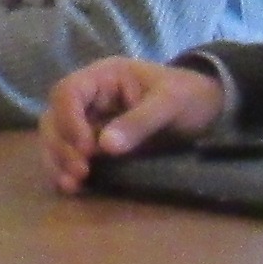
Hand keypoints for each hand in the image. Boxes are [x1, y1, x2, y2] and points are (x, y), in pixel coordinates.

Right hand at [41, 57, 226, 191]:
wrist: (207, 110)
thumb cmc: (189, 96)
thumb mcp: (171, 103)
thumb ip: (140, 121)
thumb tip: (105, 146)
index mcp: (104, 77)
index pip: (68, 92)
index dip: (69, 120)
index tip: (86, 148)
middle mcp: (90, 98)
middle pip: (55, 117)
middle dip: (61, 145)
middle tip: (81, 171)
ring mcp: (90, 121)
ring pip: (56, 137)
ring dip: (57, 160)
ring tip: (72, 183)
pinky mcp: (96, 143)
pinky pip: (70, 154)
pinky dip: (64, 169)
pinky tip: (71, 186)